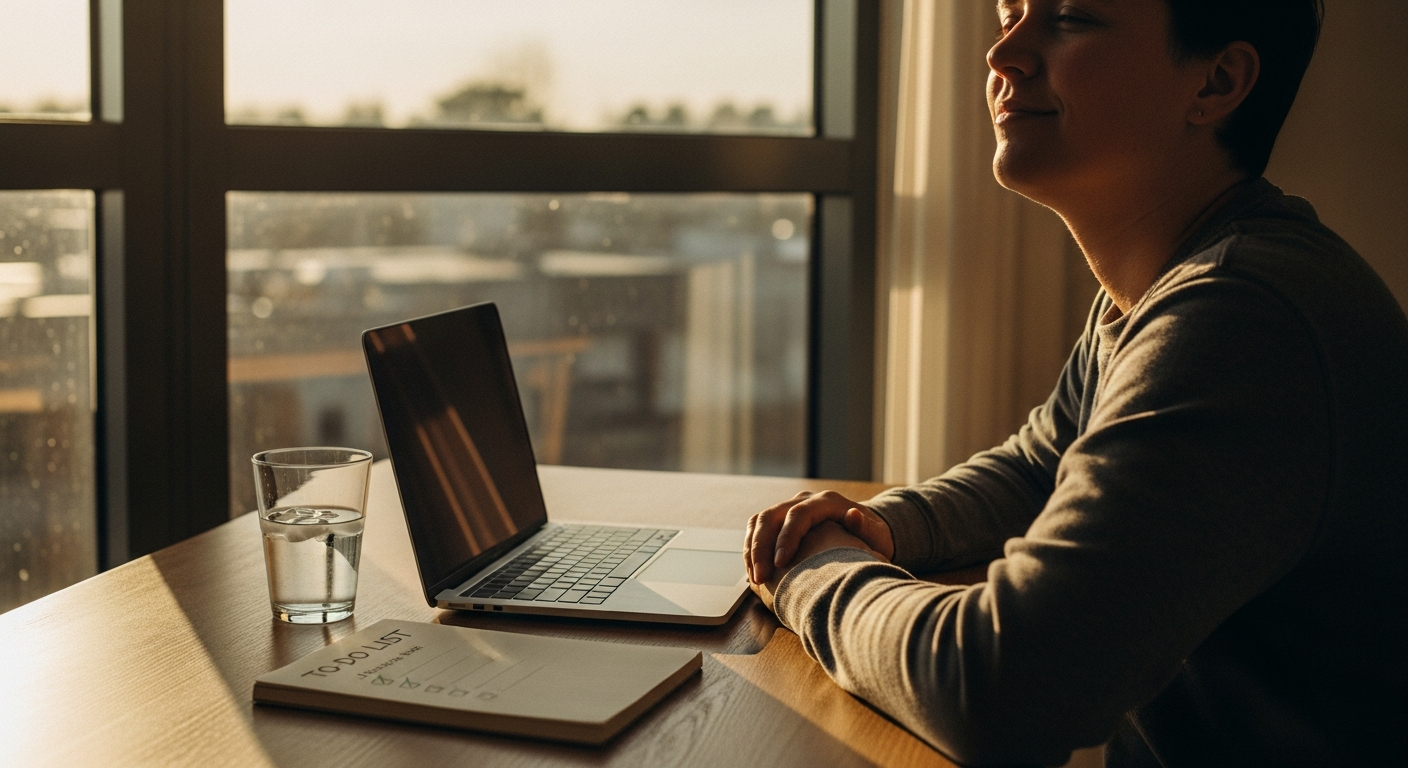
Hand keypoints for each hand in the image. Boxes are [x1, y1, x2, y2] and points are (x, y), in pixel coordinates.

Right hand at [744, 490, 893, 583]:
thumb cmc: (872, 537)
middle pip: (771, 516)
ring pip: (759, 521)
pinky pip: (758, 529)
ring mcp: (790, 508)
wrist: (864, 529)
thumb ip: (866, 528)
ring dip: (752, 549)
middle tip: (760, 577)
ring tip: (755, 579)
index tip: (781, 564)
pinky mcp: (781, 520)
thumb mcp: (877, 535)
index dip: (786, 537)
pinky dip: (752, 550)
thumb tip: (853, 515)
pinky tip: (754, 572)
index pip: (798, 514)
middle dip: (761, 547)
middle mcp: (805, 500)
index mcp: (827, 501)